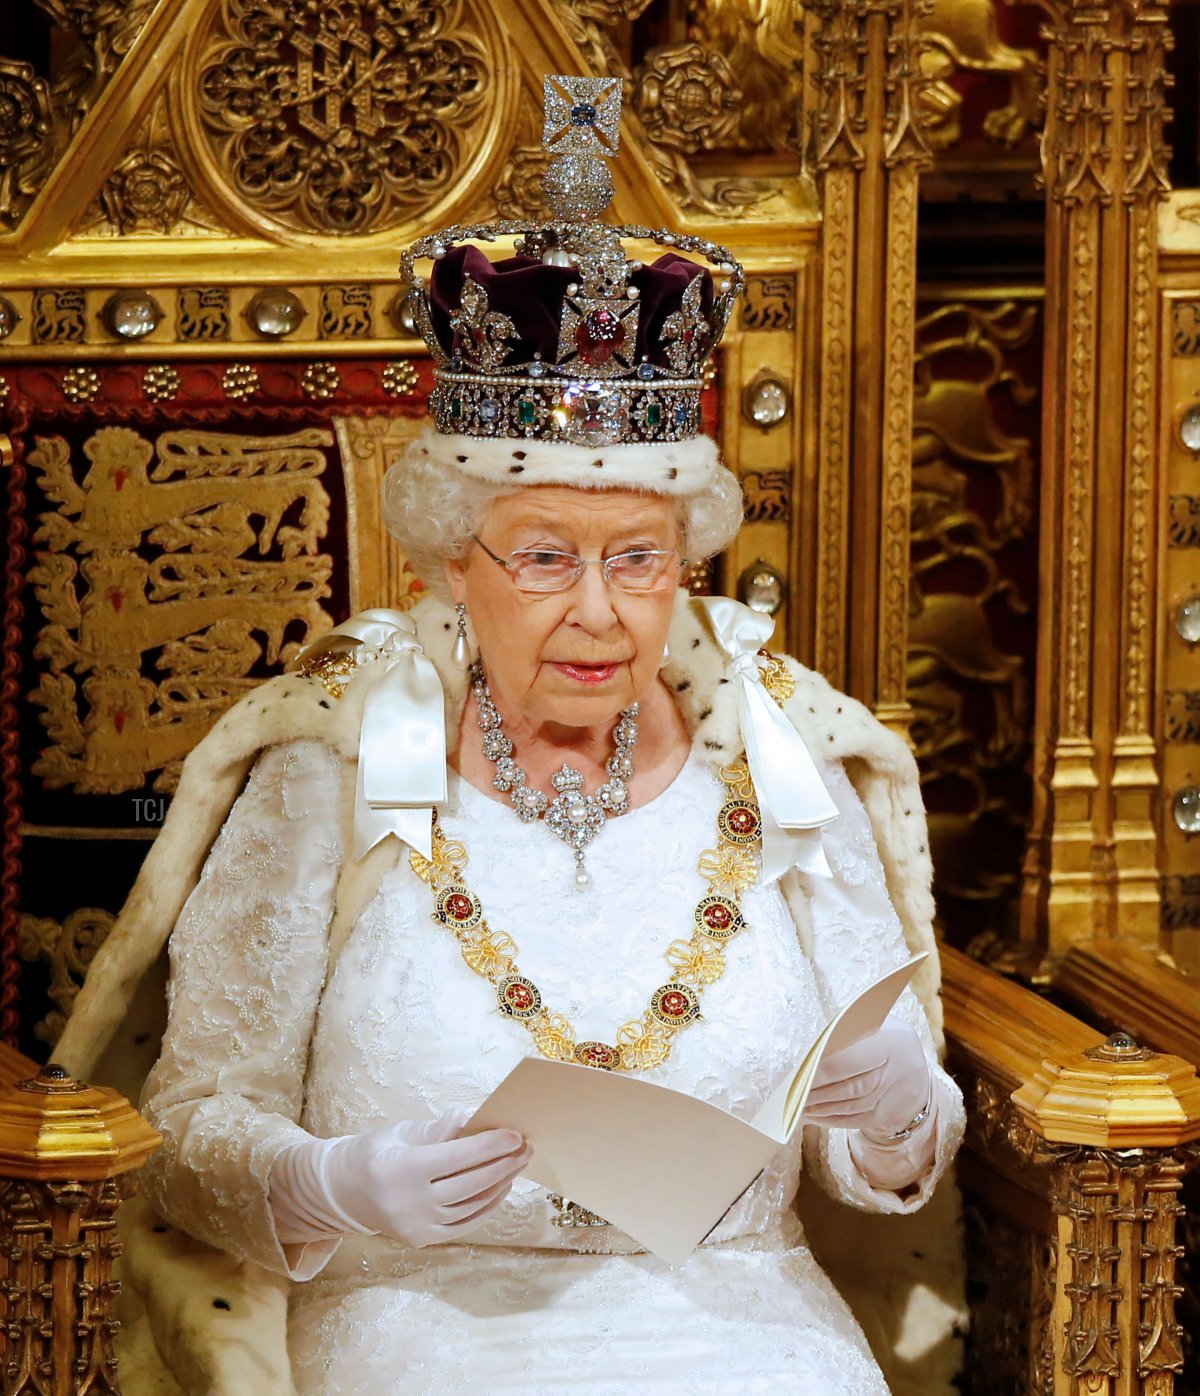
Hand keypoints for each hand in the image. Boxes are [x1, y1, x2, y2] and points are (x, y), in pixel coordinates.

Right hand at [285, 1108, 532, 1248]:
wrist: (343, 1193)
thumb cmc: (373, 1153)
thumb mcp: (399, 1133)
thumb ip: (436, 1131)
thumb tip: (469, 1119)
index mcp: (401, 1169)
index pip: (455, 1157)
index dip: (488, 1146)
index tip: (514, 1135)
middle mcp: (408, 1203)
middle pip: (469, 1184)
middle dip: (503, 1164)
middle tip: (526, 1147)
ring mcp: (416, 1226)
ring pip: (472, 1206)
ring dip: (501, 1184)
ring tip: (518, 1163)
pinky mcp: (422, 1239)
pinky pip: (465, 1224)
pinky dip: (487, 1206)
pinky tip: (501, 1187)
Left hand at [802, 1026, 931, 1139]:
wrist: (913, 1063)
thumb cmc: (878, 1035)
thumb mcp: (869, 1023)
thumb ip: (844, 1032)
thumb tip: (807, 1051)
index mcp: (891, 1040)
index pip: (852, 1059)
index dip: (824, 1069)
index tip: (800, 1073)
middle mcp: (898, 1070)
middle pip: (853, 1086)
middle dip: (818, 1092)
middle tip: (792, 1093)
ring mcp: (895, 1096)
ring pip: (853, 1106)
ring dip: (821, 1108)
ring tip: (796, 1105)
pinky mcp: (889, 1116)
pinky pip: (856, 1121)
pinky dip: (831, 1119)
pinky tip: (811, 1116)